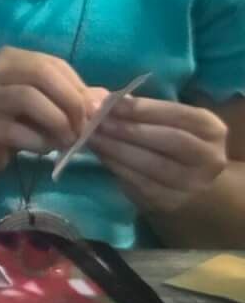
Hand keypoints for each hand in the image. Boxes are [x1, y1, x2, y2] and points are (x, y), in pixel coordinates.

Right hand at [0, 47, 88, 175]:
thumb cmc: (9, 119)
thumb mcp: (41, 102)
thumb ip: (71, 97)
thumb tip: (106, 100)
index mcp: (9, 58)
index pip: (54, 64)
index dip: (79, 87)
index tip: (92, 112)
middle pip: (41, 74)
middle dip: (71, 101)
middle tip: (83, 127)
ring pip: (28, 97)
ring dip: (57, 121)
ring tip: (67, 140)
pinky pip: (17, 130)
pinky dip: (40, 142)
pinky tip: (44, 149)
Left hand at [90, 95, 229, 214]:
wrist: (185, 181)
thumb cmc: (168, 141)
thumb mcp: (165, 121)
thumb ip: (140, 110)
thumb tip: (101, 100)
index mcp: (211, 129)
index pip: (179, 114)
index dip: (144, 108)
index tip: (111, 103)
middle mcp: (210, 158)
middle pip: (171, 140)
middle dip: (130, 129)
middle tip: (97, 121)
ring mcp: (193, 183)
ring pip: (154, 164)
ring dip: (118, 149)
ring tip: (92, 137)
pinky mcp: (171, 201)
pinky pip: (141, 183)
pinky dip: (117, 167)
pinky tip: (100, 155)